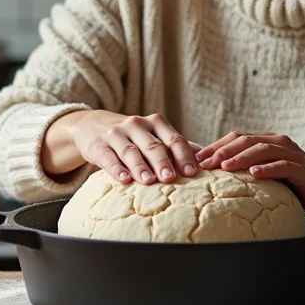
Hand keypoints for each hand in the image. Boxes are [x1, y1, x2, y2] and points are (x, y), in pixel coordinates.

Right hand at [70, 111, 199, 185]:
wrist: (93, 125)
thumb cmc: (133, 137)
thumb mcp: (155, 136)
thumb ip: (179, 147)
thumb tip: (211, 160)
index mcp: (155, 124)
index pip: (173, 138)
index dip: (183, 155)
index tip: (191, 172)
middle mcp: (136, 125)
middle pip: (153, 145)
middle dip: (162, 161)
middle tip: (170, 178)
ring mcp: (116, 134)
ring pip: (130, 151)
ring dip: (140, 167)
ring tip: (149, 181)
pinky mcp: (98, 145)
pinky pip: (108, 157)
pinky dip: (116, 168)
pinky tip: (124, 179)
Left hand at [195, 132, 304, 212]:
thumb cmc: (292, 182)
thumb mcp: (266, 172)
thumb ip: (246, 169)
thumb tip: (213, 176)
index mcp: (265, 140)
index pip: (235, 138)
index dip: (215, 146)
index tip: (195, 159)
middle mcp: (277, 141)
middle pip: (245, 140)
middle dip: (222, 151)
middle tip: (204, 163)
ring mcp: (290, 152)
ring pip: (262, 150)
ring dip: (241, 157)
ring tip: (225, 167)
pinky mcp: (301, 167)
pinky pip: (283, 165)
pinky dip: (268, 168)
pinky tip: (255, 174)